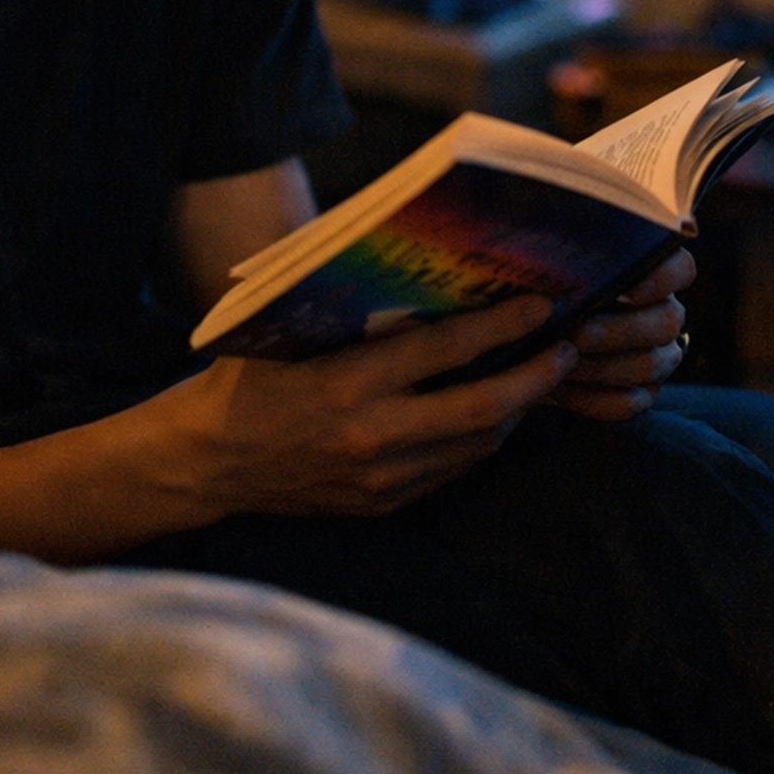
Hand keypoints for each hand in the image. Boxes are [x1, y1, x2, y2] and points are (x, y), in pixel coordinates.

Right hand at [148, 294, 576, 521]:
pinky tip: (488, 414)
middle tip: (565, 350)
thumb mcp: (293, 330)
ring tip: (534, 378)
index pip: (445, 351)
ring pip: (476, 444)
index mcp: (347, 383)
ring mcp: (379, 478)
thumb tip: (421, 269)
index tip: (541, 307)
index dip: (502, 328)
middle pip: (481, 408)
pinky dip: (478, 441)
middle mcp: (371, 435)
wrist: (208, 462)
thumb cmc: (248, 378)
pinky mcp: (381, 504)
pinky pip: (451, 471)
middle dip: (534, 378)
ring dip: (513, 410)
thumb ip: (354, 309)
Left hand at [547, 245, 696, 420]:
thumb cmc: (543, 290)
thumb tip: (552, 252)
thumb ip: (559, 256)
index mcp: (650, 273)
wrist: (531, 337)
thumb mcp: (549, 266)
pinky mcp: (641, 393)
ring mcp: (658, 356)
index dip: (664, 277)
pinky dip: (593, 398)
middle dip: (618, 330)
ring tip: (560, 362)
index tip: (630, 288)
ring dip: (602, 366)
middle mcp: (663, 314)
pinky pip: (629, 402)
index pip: (681, 268)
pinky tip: (561, 389)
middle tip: (576, 333)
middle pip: (666, 321)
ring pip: (649, 364)